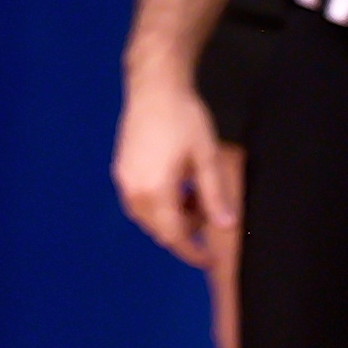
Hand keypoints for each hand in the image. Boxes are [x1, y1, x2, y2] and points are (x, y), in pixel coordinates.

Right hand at [113, 79, 238, 267]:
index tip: (209, 259)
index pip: (174, 237)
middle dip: (185, 231)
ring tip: (194, 195)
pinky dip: (159, 204)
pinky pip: (140, 202)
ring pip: (149, 218)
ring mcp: (124, 181)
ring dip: (172, 217)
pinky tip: (177, 185)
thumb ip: (215, 195)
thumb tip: (226, 226)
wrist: (155, 87)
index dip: (193, 252)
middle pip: (160, 230)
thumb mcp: (207, 157)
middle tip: (208, 213)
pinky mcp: (122, 171)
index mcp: (156, 191)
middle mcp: (135, 191)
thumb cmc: (184, 117)